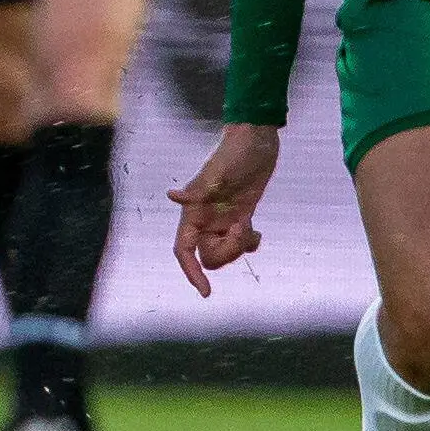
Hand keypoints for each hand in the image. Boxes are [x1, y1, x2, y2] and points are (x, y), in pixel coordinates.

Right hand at [167, 123, 282, 296]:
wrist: (257, 139)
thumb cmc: (235, 153)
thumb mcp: (219, 173)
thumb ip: (198, 189)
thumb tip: (172, 196)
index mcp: (194, 211)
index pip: (184, 249)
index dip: (191, 272)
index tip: (205, 291)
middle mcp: (205, 219)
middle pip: (208, 256)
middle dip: (227, 252)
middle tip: (243, 230)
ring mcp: (223, 218)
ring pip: (225, 252)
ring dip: (240, 247)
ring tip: (251, 228)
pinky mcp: (240, 215)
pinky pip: (240, 243)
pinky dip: (249, 243)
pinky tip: (257, 231)